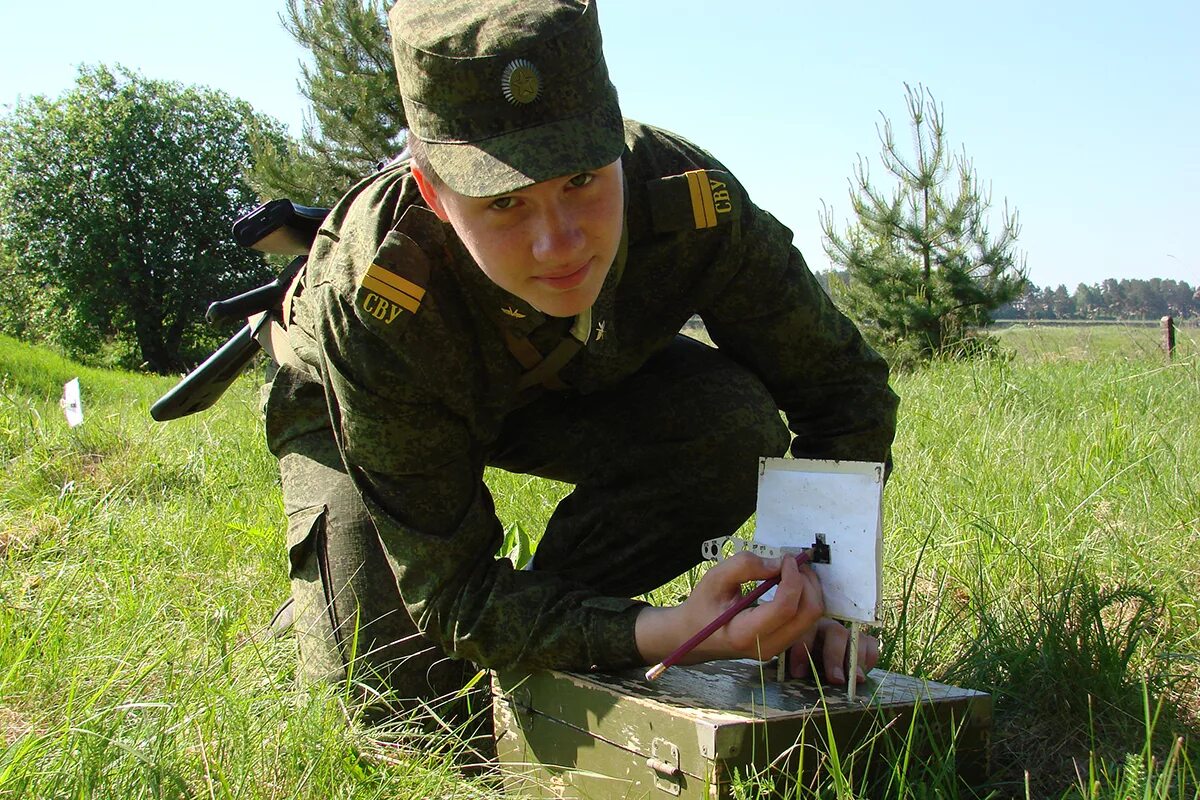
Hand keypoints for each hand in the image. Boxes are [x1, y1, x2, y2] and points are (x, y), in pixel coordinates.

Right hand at [636, 552, 823, 665]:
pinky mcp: (782, 644)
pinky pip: (806, 621)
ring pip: (812, 618)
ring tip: (792, 570)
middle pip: (808, 614)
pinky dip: (805, 598)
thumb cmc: (702, 606)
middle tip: (794, 561)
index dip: (792, 578)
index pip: (785, 608)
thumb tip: (780, 563)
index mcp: (746, 634)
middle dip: (808, 582)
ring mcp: (777, 649)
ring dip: (809, 589)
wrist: (693, 636)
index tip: (787, 558)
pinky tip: (790, 583)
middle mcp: (767, 647)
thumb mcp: (714, 579)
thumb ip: (744, 566)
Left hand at [787, 618, 879, 684]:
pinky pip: (870, 644)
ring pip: (856, 638)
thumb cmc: (796, 661)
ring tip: (857, 679)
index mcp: (804, 626)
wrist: (809, 660)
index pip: (805, 631)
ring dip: (857, 659)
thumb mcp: (789, 660)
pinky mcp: (861, 641)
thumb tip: (796, 674)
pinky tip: (864, 673)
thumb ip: (791, 663)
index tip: (798, 674)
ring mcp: (846, 633)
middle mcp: (827, 626)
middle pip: (836, 632)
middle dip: (835, 656)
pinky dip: (869, 657)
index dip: (801, 651)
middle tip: (836, 679)